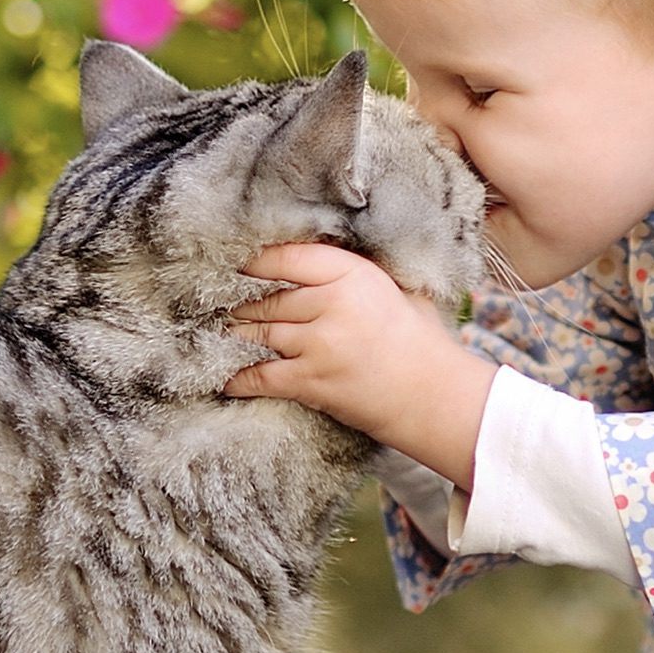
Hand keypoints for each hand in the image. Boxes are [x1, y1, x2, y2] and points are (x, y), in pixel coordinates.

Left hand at [221, 243, 497, 488]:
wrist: (433, 395)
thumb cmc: (418, 340)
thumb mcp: (395, 288)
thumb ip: (355, 272)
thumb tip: (315, 259)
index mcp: (353, 274)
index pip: (287, 257)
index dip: (256, 261)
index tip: (238, 264)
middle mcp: (332, 304)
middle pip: (267, 298)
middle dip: (242, 303)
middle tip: (220, 303)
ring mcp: (318, 344)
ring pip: (259, 333)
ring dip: (236, 335)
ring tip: (222, 331)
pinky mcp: (311, 381)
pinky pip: (260, 376)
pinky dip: (238, 378)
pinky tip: (224, 378)